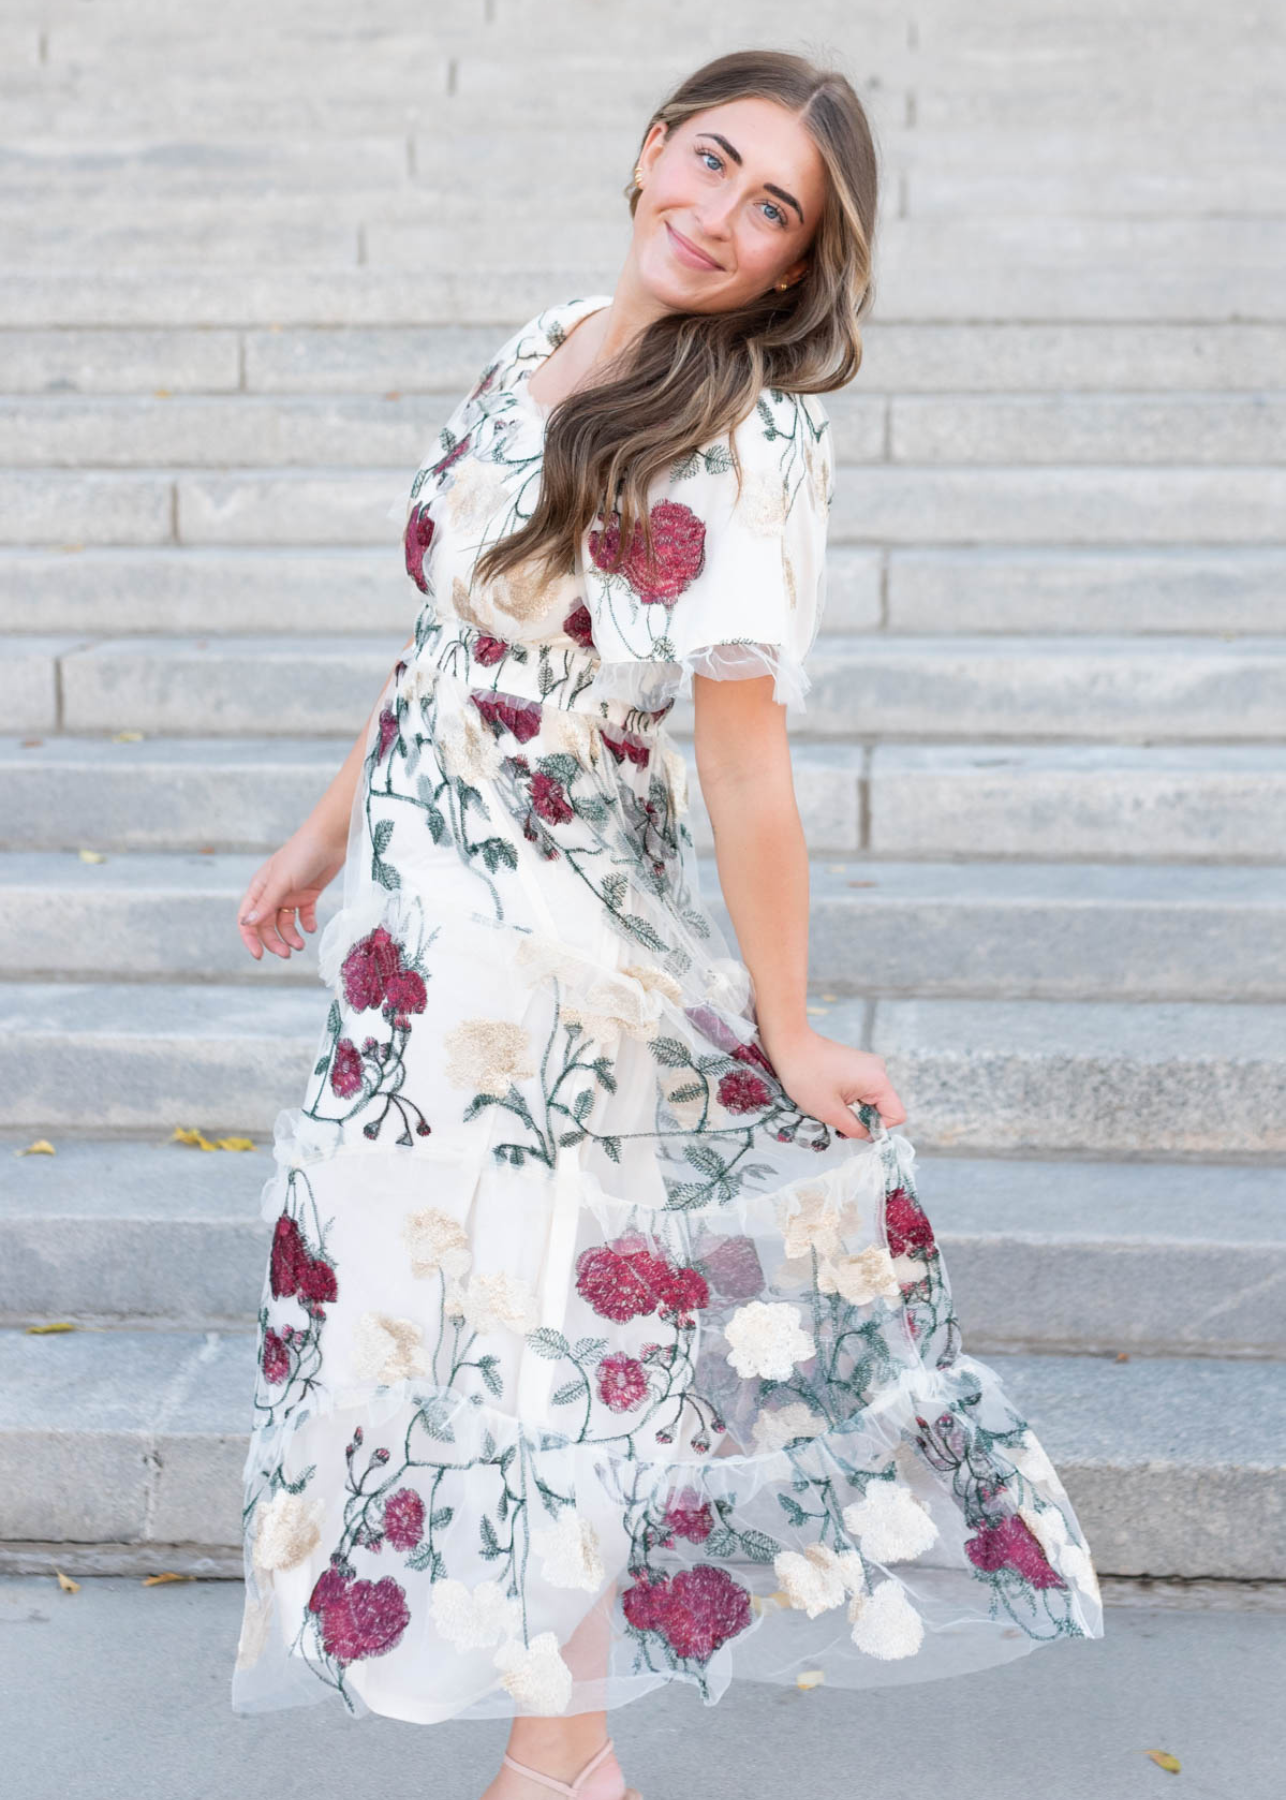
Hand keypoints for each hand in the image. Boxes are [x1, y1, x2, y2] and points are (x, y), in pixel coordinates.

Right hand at [236, 827, 345, 960]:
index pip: (248, 918)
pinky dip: (307, 924)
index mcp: (260, 888)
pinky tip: (311, 927)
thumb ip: (266, 903)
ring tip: (301, 946)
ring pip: (286, 923)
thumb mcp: (282, 881)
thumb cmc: (302, 854)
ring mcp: (291, 894)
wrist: (331, 838)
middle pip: (267, 924)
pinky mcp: (309, 893)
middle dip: (275, 941)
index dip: (251, 938)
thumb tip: (247, 923)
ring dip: (291, 936)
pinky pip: (304, 915)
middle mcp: (273, 892)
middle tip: (287, 954)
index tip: (259, 955)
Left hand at [761, 1027, 906, 1140]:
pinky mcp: (857, 1064)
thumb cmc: (806, 1076)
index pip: (896, 1115)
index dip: (877, 1128)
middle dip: (862, 1118)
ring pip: (871, 1100)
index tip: (853, 1127)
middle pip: (883, 1107)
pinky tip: (829, 1092)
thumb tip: (869, 1137)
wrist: (790, 1045)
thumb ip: (854, 1128)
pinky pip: (862, 1090)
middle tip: (836, 1114)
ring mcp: (868, 1065)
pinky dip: (849, 1098)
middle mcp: (878, 1070)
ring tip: (830, 1101)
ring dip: (853, 1108)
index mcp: (878, 1080)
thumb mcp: (830, 1112)